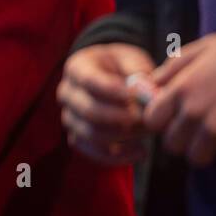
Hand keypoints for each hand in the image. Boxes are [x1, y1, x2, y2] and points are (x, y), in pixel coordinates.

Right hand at [57, 43, 153, 165]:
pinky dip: (118, 157)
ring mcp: (70, 117)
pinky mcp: (78, 138)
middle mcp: (67, 93)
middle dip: (120, 118)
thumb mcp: (131, 59)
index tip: (134, 95)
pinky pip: (93, 152)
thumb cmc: (122, 66)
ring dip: (123, 136)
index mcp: (77, 68)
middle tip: (144, 118)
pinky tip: (141, 151)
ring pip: (91, 134)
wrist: (112, 79)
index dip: (111, 90)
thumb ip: (140, 72)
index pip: (88, 81)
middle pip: (88, 111)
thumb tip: (147, 91)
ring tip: (147, 132)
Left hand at [144, 32, 215, 171]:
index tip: (174, 118)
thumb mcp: (203, 49)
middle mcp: (195, 112)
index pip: (152, 121)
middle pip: (173, 145)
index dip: (162, 122)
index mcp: (181, 89)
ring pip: (198, 158)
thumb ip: (173, 68)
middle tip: (198, 130)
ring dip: (206, 152)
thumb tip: (149, 83)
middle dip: (183, 140)